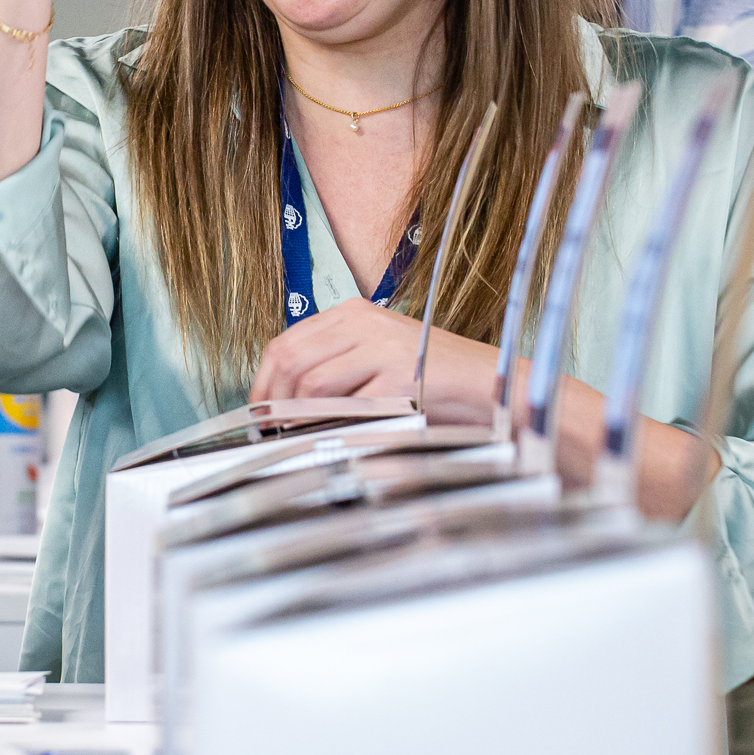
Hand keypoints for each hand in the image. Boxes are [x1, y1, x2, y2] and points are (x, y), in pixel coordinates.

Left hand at [248, 296, 499, 425]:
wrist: (494, 387)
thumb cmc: (436, 382)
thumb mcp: (379, 360)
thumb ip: (336, 368)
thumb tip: (283, 403)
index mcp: (353, 313)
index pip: (286, 343)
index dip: (264, 383)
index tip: (259, 414)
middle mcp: (363, 322)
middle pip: (291, 361)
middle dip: (272, 403)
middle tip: (271, 433)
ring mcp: (382, 346)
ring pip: (312, 383)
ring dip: (298, 418)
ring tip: (299, 440)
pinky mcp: (399, 377)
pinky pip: (347, 406)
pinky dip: (332, 427)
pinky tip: (331, 441)